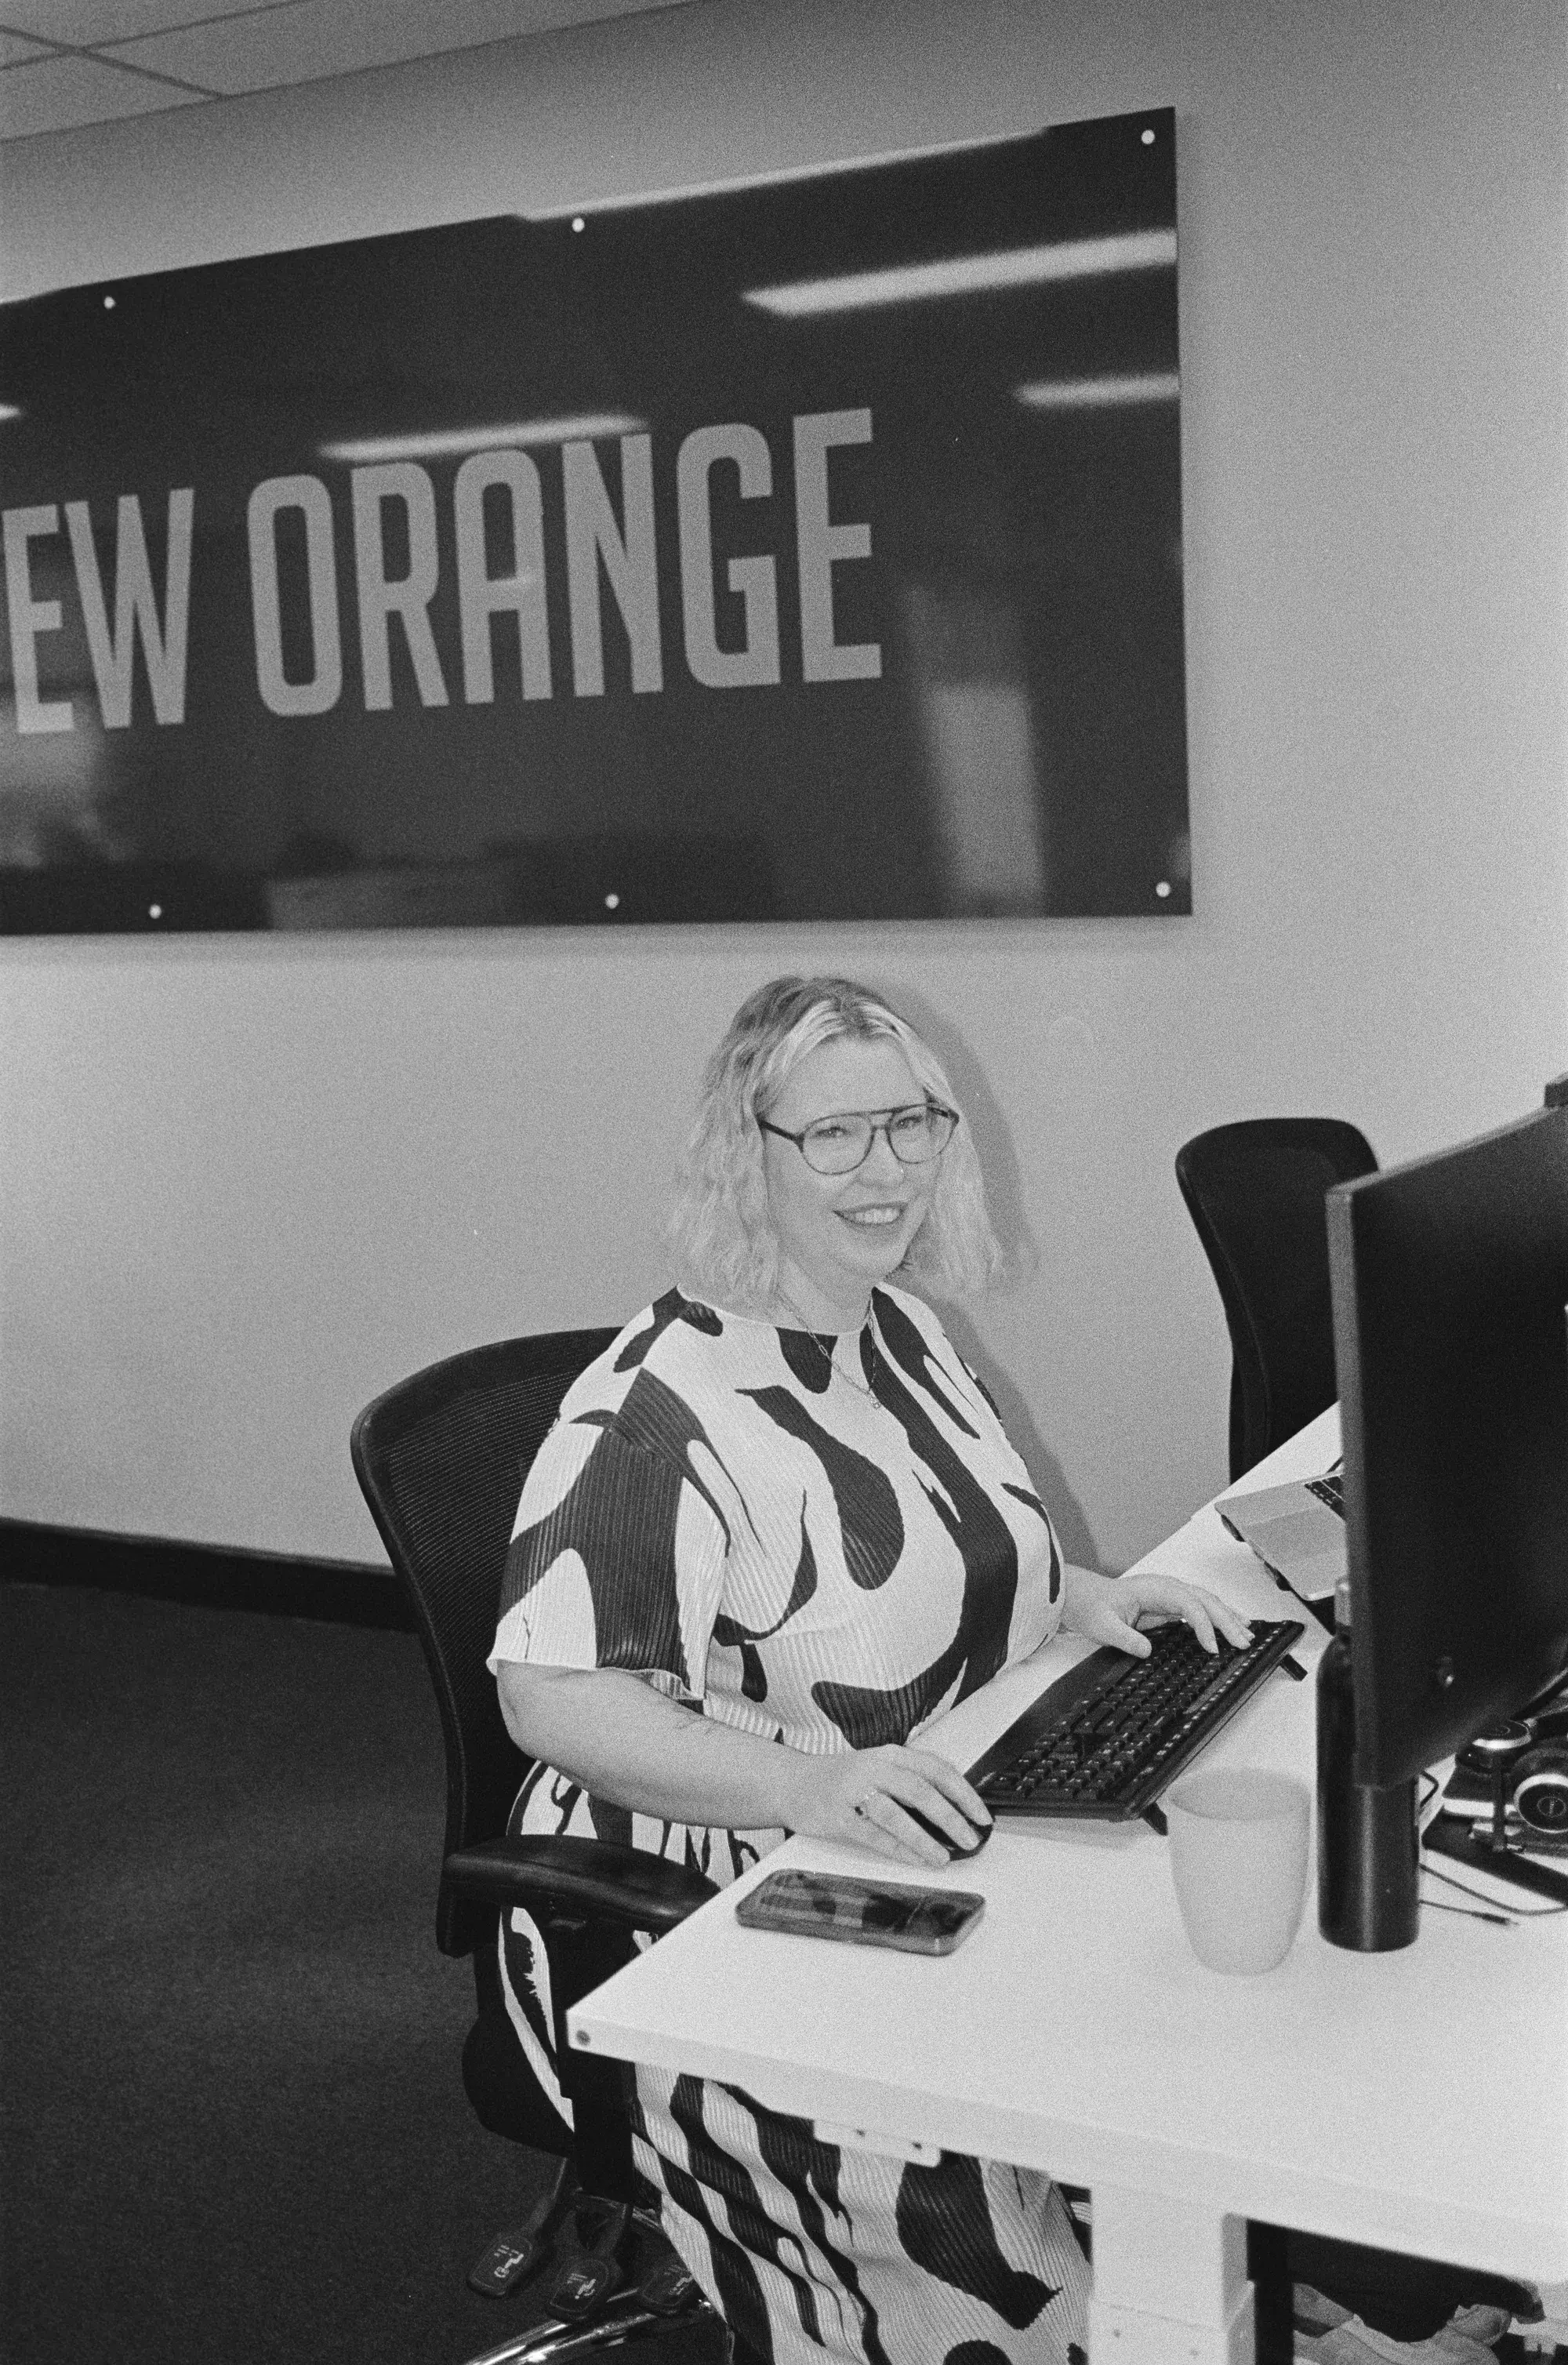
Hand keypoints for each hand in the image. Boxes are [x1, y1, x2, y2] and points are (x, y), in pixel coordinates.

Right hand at [787, 1742, 991, 1869]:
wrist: (791, 1782)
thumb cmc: (841, 1780)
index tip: (982, 1815)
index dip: (964, 1793)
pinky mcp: (837, 1814)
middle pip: (920, 1790)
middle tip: (970, 1839)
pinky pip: (872, 1834)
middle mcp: (874, 1766)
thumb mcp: (879, 1769)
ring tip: (943, 1857)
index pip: (937, 1769)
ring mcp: (854, 1789)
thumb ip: (911, 1782)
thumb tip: (955, 1811)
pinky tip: (914, 1860)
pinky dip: (897, 1849)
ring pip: (896, 1813)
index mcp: (891, 1754)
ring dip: (924, 1838)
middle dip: (950, 1817)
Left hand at [1061, 1564, 1253, 1658]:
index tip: (1212, 1648)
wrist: (1078, 1596)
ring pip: (1207, 1602)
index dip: (1203, 1626)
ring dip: (1228, 1617)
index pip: (1188, 1604)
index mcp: (1154, 1588)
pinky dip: (1217, 1617)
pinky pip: (1199, 1609)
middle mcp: (1165, 1587)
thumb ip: (1124, 1638)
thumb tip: (1146, 1650)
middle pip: (1205, 1601)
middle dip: (1227, 1621)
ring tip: (1248, 1634)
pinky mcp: (1168, 1605)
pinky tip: (1230, 1625)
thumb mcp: (1101, 1626)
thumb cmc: (1089, 1606)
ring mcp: (1168, 1595)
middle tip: (1244, 1643)